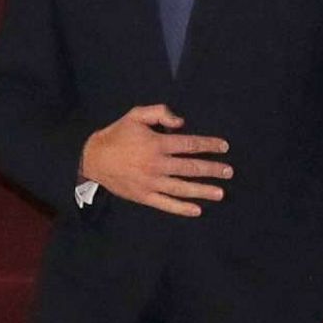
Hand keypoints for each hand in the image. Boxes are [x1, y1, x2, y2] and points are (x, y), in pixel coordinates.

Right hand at [78, 105, 230, 216]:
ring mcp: (151, 183)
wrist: (93, 158)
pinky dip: (182, 208)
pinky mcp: (144, 196)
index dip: (209, 145)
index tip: (224, 147)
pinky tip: (197, 210)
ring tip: (220, 193)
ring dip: (203, 191)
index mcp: (156, 143)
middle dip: (212, 170)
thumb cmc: (117, 135)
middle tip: (229, 172)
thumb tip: (181, 123)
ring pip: (182, 188)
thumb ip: (159, 112)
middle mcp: (157, 164)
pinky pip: (166, 204)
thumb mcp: (135, 115)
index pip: (190, 144)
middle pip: (191, 168)